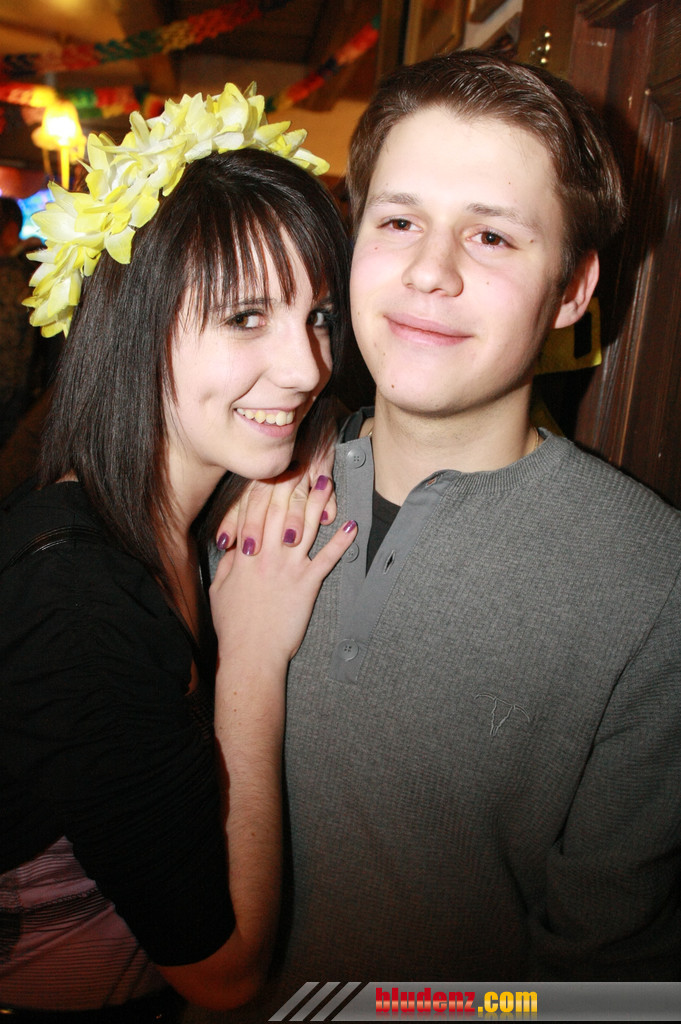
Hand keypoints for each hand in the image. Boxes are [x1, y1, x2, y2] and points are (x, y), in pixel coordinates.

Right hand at [210, 473, 355, 668]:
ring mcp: (288, 568)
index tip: (275, 467)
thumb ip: (227, 563)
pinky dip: (341, 543)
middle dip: (293, 483)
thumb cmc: (233, 625)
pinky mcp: (306, 585)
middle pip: (282, 510)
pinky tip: (352, 527)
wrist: (250, 654)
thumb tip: (233, 545)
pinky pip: (326, 559)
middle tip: (305, 460)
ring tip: (329, 482)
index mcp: (245, 554)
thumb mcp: (220, 589)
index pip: (255, 511)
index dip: (266, 487)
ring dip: (319, 503)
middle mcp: (266, 555)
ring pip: (306, 528)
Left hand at [215, 441, 336, 556]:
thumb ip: (244, 510)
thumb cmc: (282, 457)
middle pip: (263, 500)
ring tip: (290, 539)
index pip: (242, 502)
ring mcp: (299, 467)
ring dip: (294, 518)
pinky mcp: (322, 464)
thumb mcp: (259, 478)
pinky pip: (325, 481)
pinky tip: (327, 518)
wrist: (304, 419)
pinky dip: (328, 501)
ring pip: (295, 495)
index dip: (232, 523)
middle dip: (256, 525)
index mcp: (259, 475)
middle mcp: (276, 471)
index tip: (224, 544)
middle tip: (252, 548)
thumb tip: (224, 541)